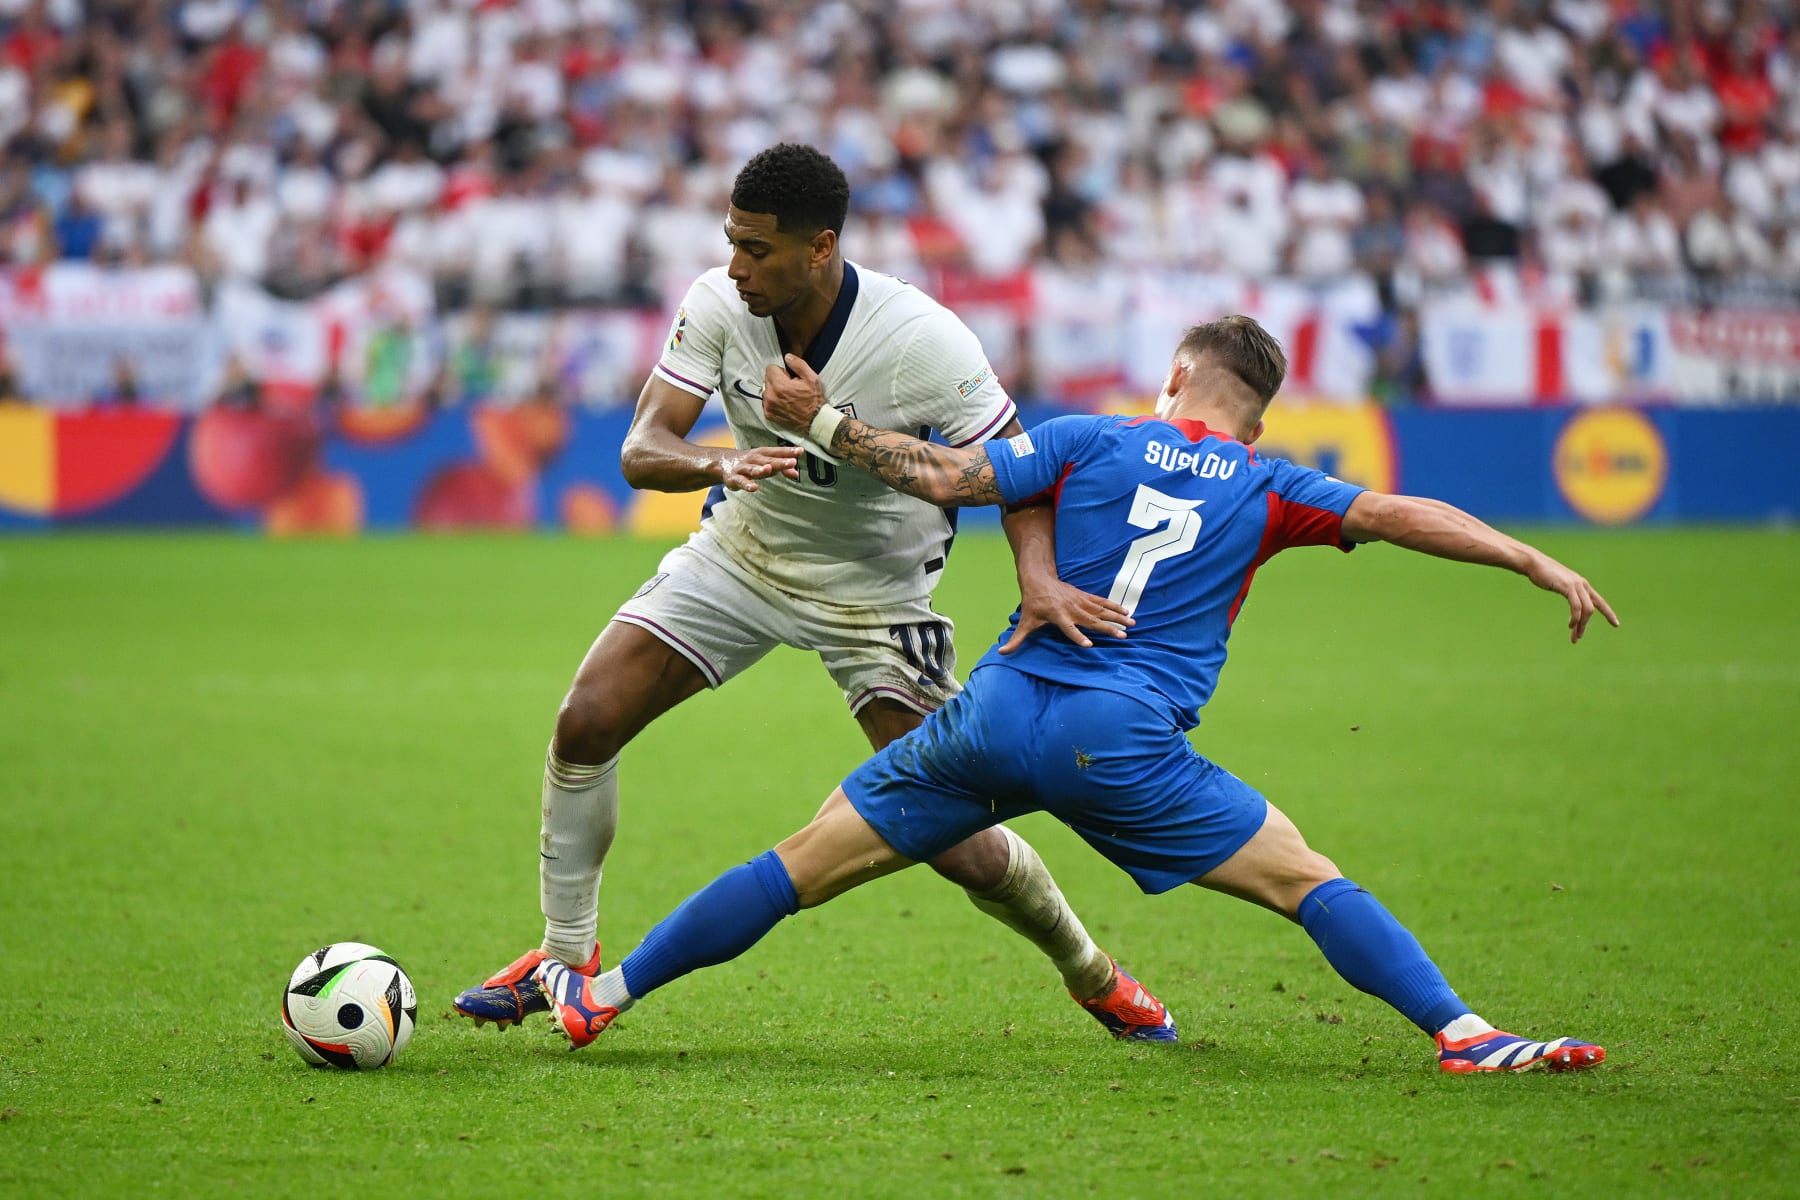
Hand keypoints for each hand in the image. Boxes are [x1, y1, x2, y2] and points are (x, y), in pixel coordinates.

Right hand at [719, 444, 800, 491]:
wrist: (723, 462)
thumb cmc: (752, 464)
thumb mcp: (767, 464)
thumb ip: (782, 469)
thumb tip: (796, 474)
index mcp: (763, 454)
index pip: (778, 452)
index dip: (789, 452)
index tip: (800, 451)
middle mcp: (754, 459)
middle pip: (768, 460)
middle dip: (780, 461)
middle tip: (792, 462)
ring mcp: (743, 468)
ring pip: (753, 469)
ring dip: (761, 469)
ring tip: (769, 469)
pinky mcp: (734, 478)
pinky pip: (741, 482)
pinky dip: (747, 484)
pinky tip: (754, 487)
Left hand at [763, 354, 827, 434]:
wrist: (815, 421)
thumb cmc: (814, 399)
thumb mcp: (811, 378)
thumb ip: (798, 365)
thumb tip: (787, 357)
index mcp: (780, 385)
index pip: (770, 368)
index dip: (781, 371)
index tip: (789, 378)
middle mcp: (770, 396)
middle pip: (767, 379)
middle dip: (777, 380)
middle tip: (790, 388)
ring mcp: (768, 406)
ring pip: (766, 390)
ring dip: (774, 391)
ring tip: (787, 397)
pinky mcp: (769, 414)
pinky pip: (766, 402)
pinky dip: (773, 401)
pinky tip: (784, 404)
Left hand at [998, 579, 1134, 653]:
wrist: (1039, 578)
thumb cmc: (1032, 603)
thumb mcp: (1025, 621)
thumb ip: (1017, 639)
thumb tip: (1002, 653)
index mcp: (1058, 616)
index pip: (1069, 629)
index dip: (1078, 636)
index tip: (1089, 645)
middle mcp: (1071, 609)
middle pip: (1092, 620)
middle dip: (1108, 628)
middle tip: (1123, 636)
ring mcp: (1080, 601)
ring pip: (1101, 610)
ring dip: (1117, 617)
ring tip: (1132, 624)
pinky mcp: (1085, 596)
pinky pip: (1102, 602)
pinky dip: (1114, 606)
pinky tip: (1126, 611)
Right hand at [1525, 554, 1618, 642]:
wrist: (1534, 563)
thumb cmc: (1544, 574)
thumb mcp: (1559, 584)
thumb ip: (1567, 590)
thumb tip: (1569, 596)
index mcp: (1583, 585)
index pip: (1600, 601)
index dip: (1608, 613)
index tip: (1616, 624)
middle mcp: (1583, 585)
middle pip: (1592, 609)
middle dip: (1585, 625)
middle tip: (1578, 638)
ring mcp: (1576, 585)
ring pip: (1586, 610)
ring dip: (1581, 625)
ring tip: (1575, 636)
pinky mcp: (1568, 587)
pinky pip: (1576, 606)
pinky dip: (1576, 617)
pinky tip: (1571, 625)